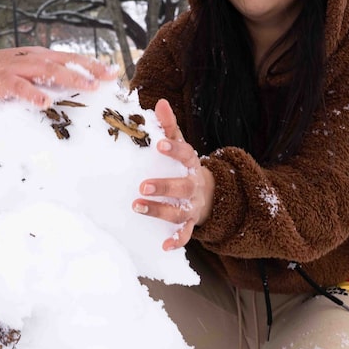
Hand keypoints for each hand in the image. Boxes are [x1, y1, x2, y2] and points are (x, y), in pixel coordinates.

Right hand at [0, 46, 116, 107]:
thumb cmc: (0, 73)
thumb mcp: (27, 70)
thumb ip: (47, 77)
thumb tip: (74, 88)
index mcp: (40, 56)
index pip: (71, 58)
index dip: (92, 64)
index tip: (113, 72)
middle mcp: (32, 59)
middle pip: (65, 62)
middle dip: (89, 69)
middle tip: (108, 78)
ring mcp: (17, 69)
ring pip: (47, 71)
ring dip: (70, 78)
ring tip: (89, 86)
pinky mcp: (2, 81)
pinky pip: (19, 87)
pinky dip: (33, 93)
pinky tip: (45, 101)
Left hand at [132, 99, 214, 250]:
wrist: (211, 193)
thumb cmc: (185, 166)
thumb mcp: (180, 145)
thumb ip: (169, 126)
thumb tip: (160, 102)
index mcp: (191, 163)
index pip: (185, 153)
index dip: (174, 148)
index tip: (160, 143)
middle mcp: (194, 185)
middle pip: (182, 186)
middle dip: (164, 186)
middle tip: (143, 186)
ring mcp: (193, 205)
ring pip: (179, 210)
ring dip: (160, 210)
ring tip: (137, 206)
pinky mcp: (191, 222)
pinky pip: (186, 233)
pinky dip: (177, 240)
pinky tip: (165, 246)